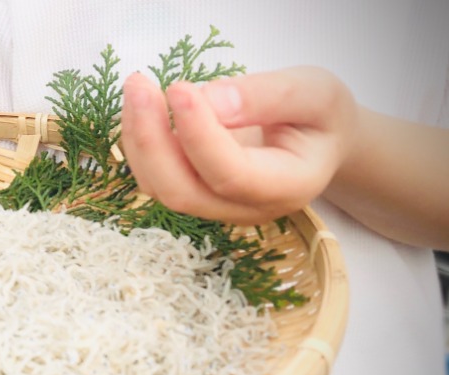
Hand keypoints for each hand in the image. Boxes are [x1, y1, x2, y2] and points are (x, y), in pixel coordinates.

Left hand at [120, 66, 357, 224]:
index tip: (179, 88)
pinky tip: (140, 105)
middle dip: (153, 140)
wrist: (316, 139)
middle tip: (140, 85)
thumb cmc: (319, 116)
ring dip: (139, 138)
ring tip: (137, 86)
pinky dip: (139, 142)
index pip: (231, 174)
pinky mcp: (192, 193)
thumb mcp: (314, 92)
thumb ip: (266, 97)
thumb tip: (209, 101)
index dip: (199, 135)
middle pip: (184, 192)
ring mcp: (215, 207)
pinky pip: (153, 177)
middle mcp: (246, 208)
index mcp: (289, 187)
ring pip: (160, 187)